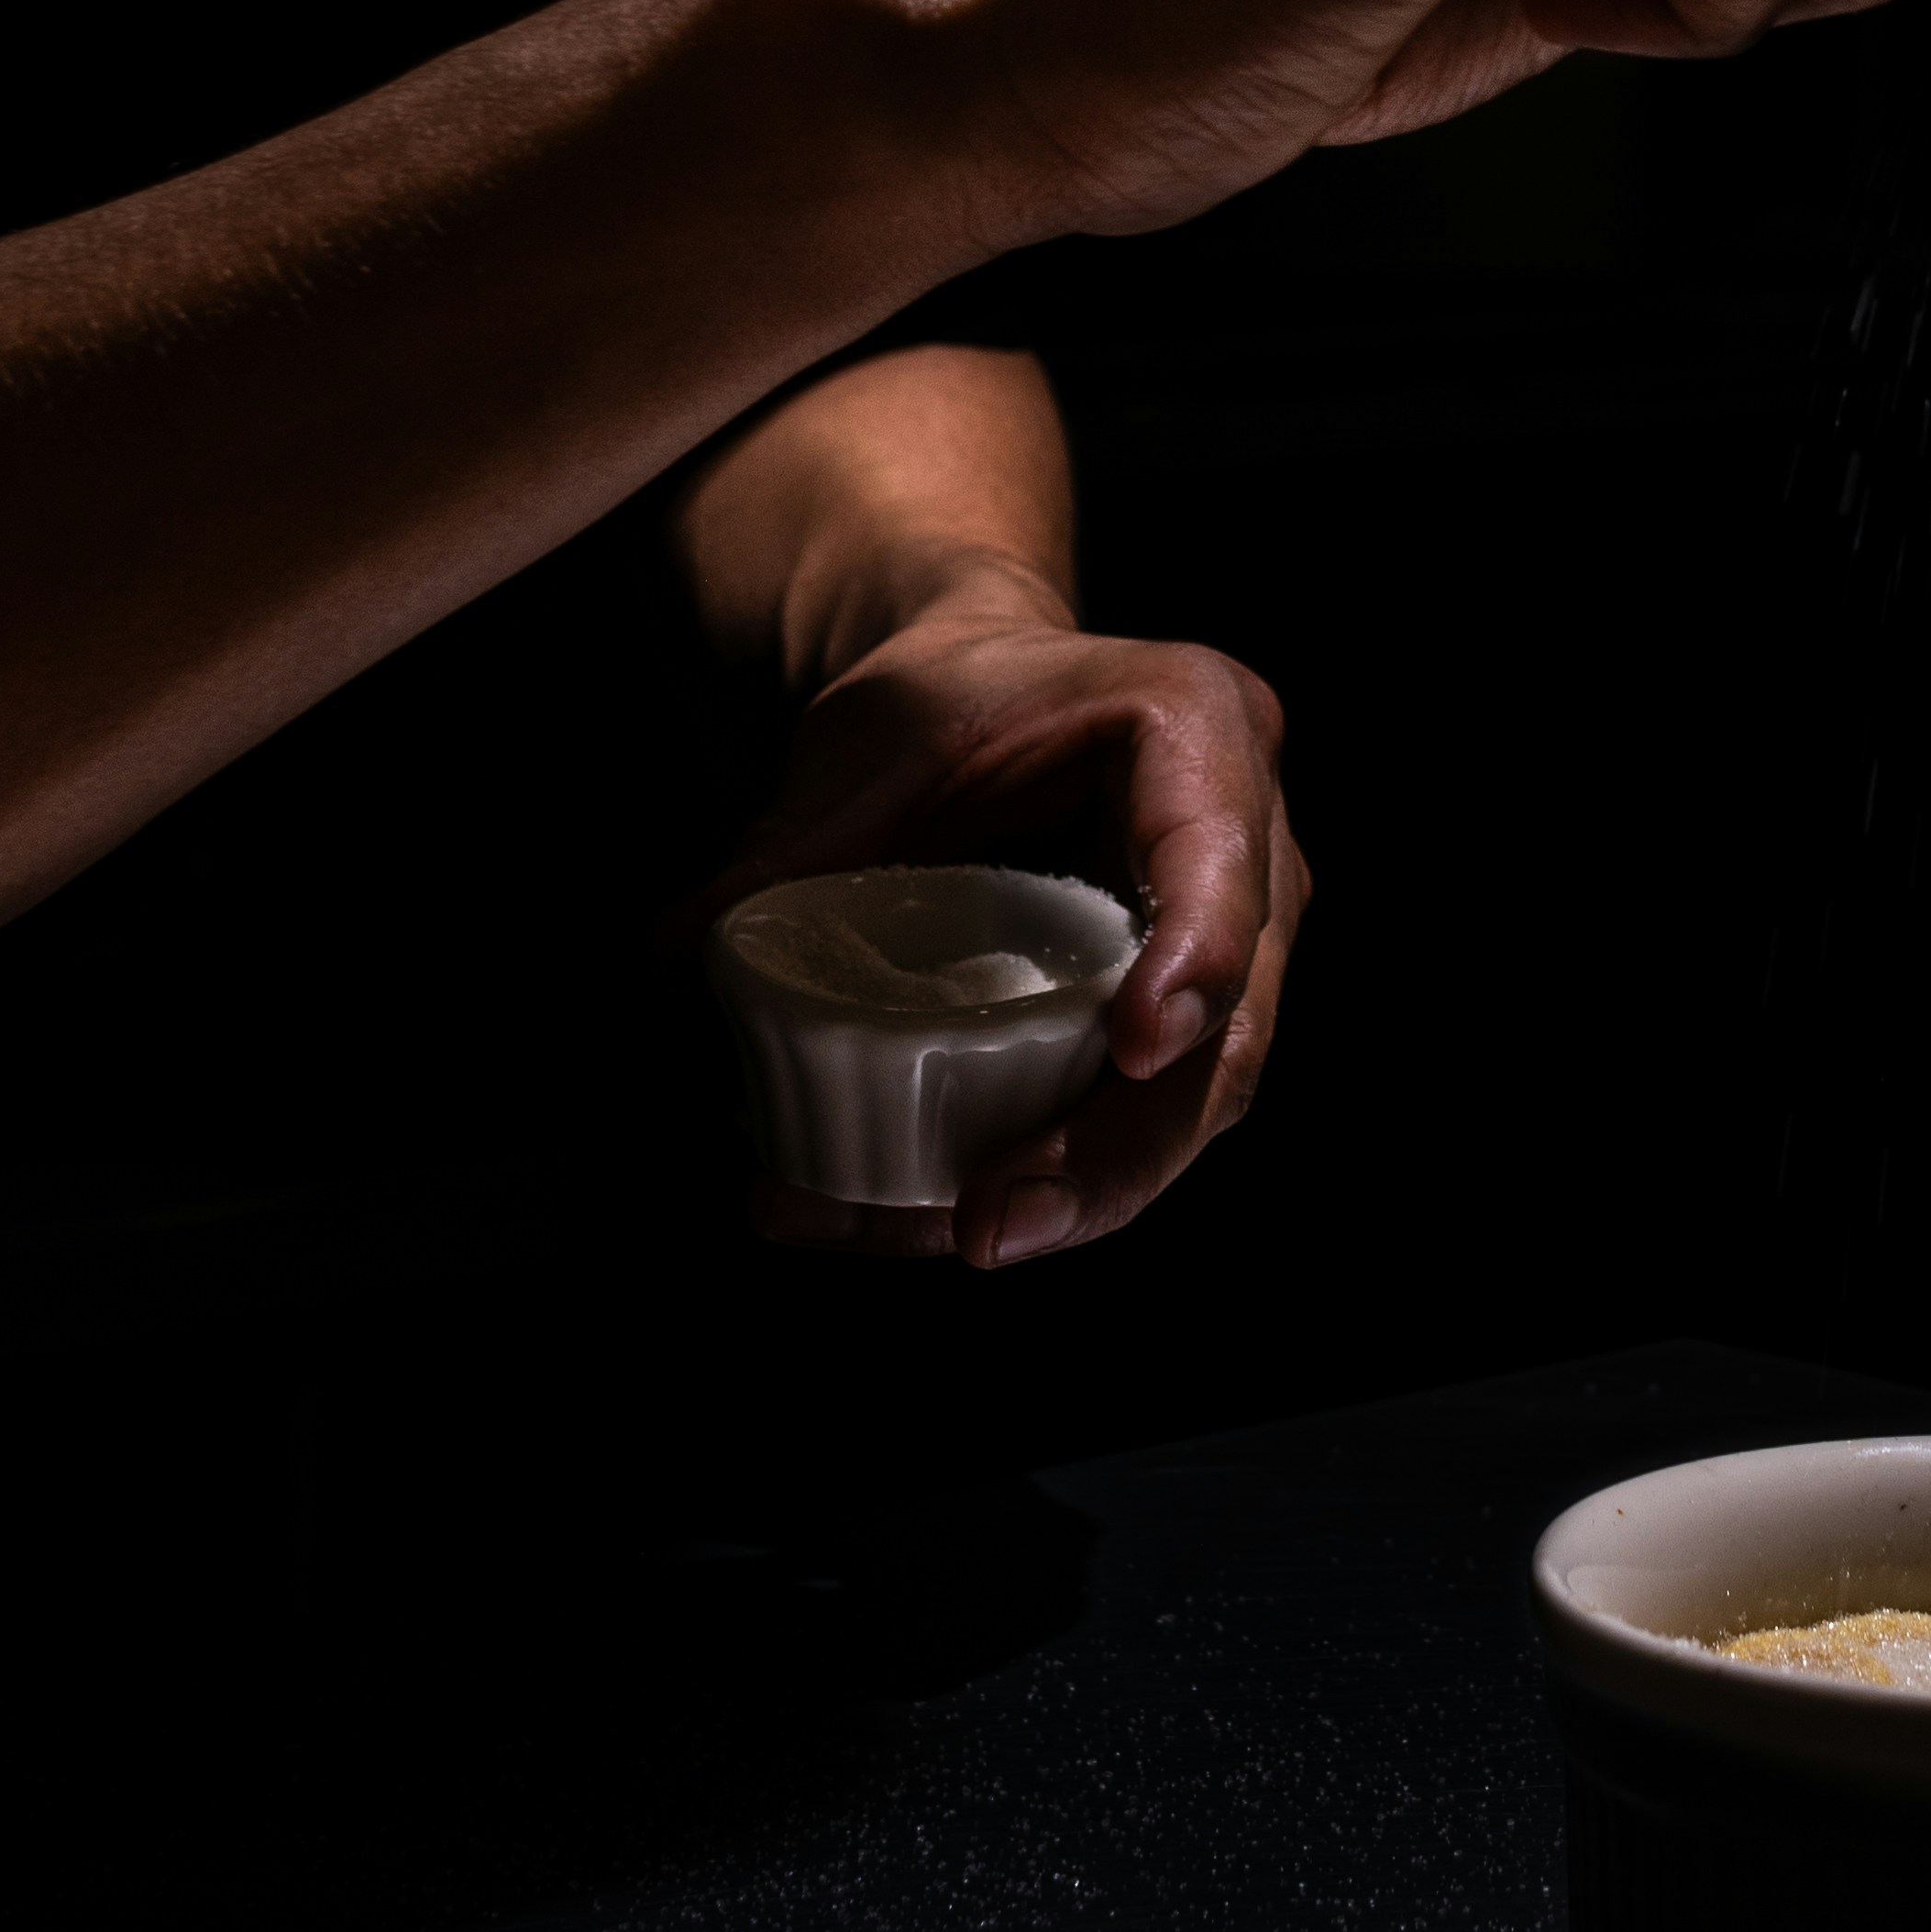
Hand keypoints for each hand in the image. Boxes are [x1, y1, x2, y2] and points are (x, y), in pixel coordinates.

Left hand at [687, 564, 1305, 1269]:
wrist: (987, 695)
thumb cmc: (945, 694)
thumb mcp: (866, 742)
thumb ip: (787, 843)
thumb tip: (678, 954)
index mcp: (1198, 723)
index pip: (1221, 856)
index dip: (1196, 958)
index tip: (1133, 1050)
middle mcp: (1252, 842)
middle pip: (1226, 1030)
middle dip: (1116, 1152)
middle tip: (992, 1224)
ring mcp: (1232, 943)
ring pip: (1193, 1105)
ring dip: (1074, 1195)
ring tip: (935, 1237)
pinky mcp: (1183, 1018)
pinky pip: (1136, 1119)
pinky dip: (1041, 1180)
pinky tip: (920, 1217)